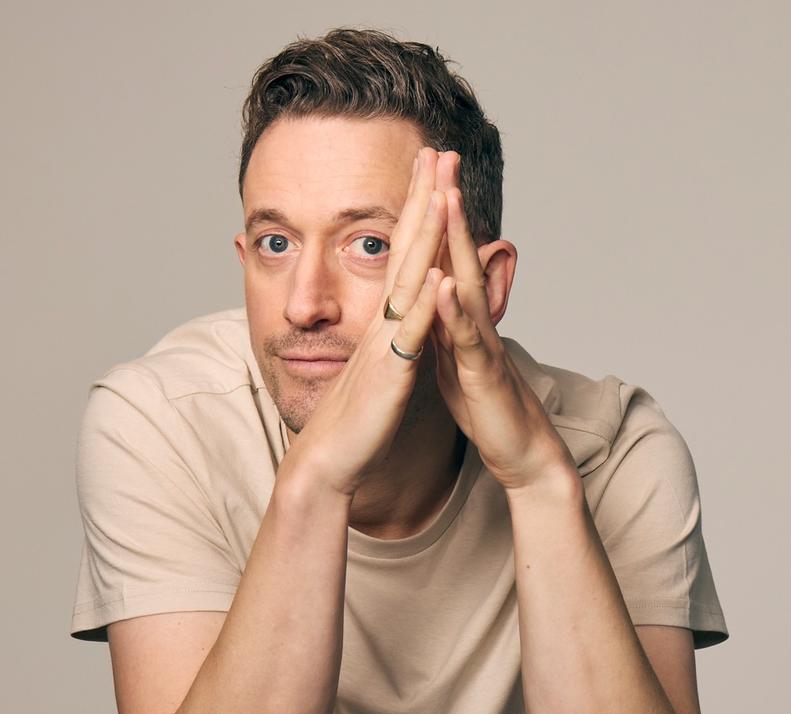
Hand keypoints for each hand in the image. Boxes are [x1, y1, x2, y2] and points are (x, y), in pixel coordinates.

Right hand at [279, 148, 447, 497]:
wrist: (326, 461)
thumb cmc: (350, 416)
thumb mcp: (372, 364)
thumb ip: (386, 335)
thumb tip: (397, 315)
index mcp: (382, 319)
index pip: (399, 252)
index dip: (415, 209)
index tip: (428, 169)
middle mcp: (382, 322)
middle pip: (403, 250)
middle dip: (421, 199)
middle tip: (433, 150)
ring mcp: (385, 345)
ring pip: (406, 282)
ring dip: (424, 236)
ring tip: (439, 190)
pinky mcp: (390, 376)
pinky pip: (408, 337)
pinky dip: (422, 307)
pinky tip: (435, 275)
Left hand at [428, 155, 579, 495]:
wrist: (518, 448)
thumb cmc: (484, 402)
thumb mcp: (452, 355)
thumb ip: (441, 322)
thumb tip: (425, 293)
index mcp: (459, 315)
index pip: (442, 255)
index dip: (432, 216)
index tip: (421, 171)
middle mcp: (473, 319)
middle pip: (457, 253)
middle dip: (448, 204)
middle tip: (440, 155)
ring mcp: (480, 342)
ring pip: (467, 283)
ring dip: (457, 240)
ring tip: (447, 196)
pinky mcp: (482, 372)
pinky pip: (467, 338)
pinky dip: (455, 310)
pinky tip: (443, 283)